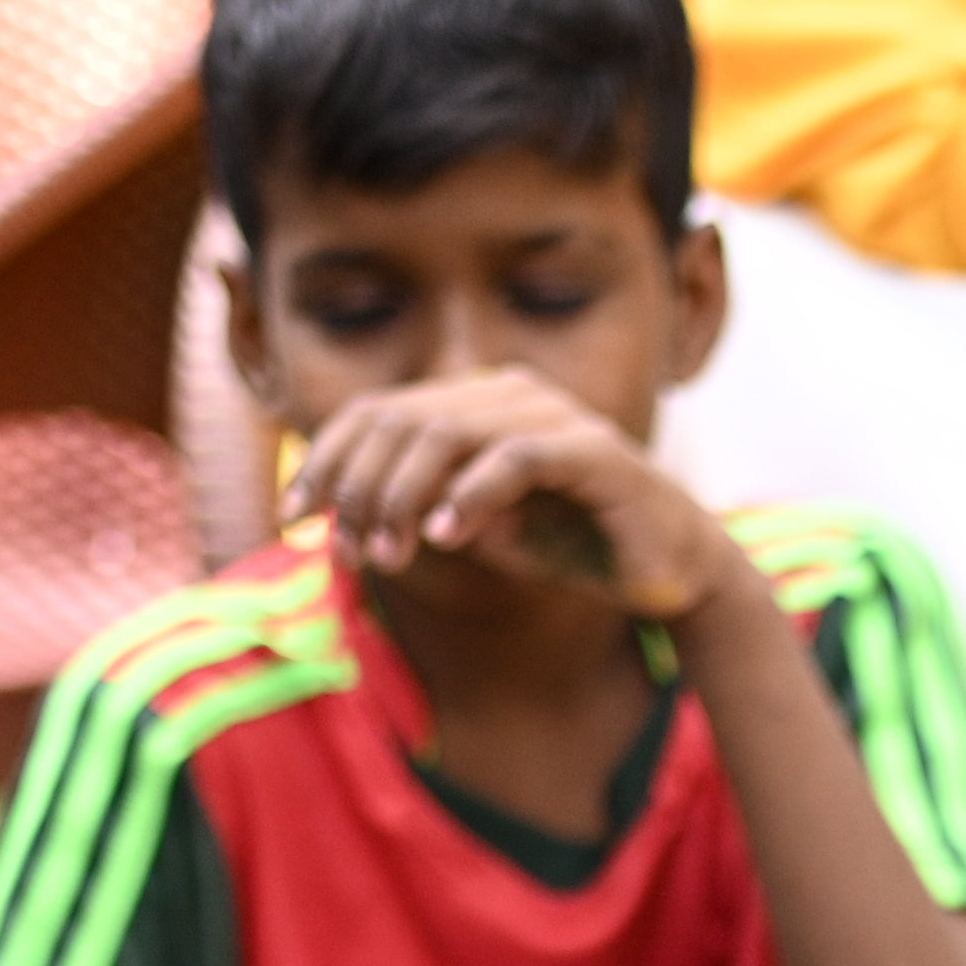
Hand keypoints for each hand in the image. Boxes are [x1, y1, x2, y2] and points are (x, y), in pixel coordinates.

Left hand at [282, 368, 742, 616]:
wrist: (672, 573)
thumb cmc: (573, 546)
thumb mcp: (479, 530)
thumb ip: (422, 512)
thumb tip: (347, 520)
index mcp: (477, 402)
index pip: (379, 412)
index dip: (327, 460)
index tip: (294, 516)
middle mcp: (511, 393)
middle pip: (402, 417)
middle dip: (361, 487)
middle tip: (351, 551)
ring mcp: (555, 416)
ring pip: (449, 431)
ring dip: (406, 496)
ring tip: (392, 552)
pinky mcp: (595, 453)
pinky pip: (517, 458)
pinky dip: (473, 495)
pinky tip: (445, 538)